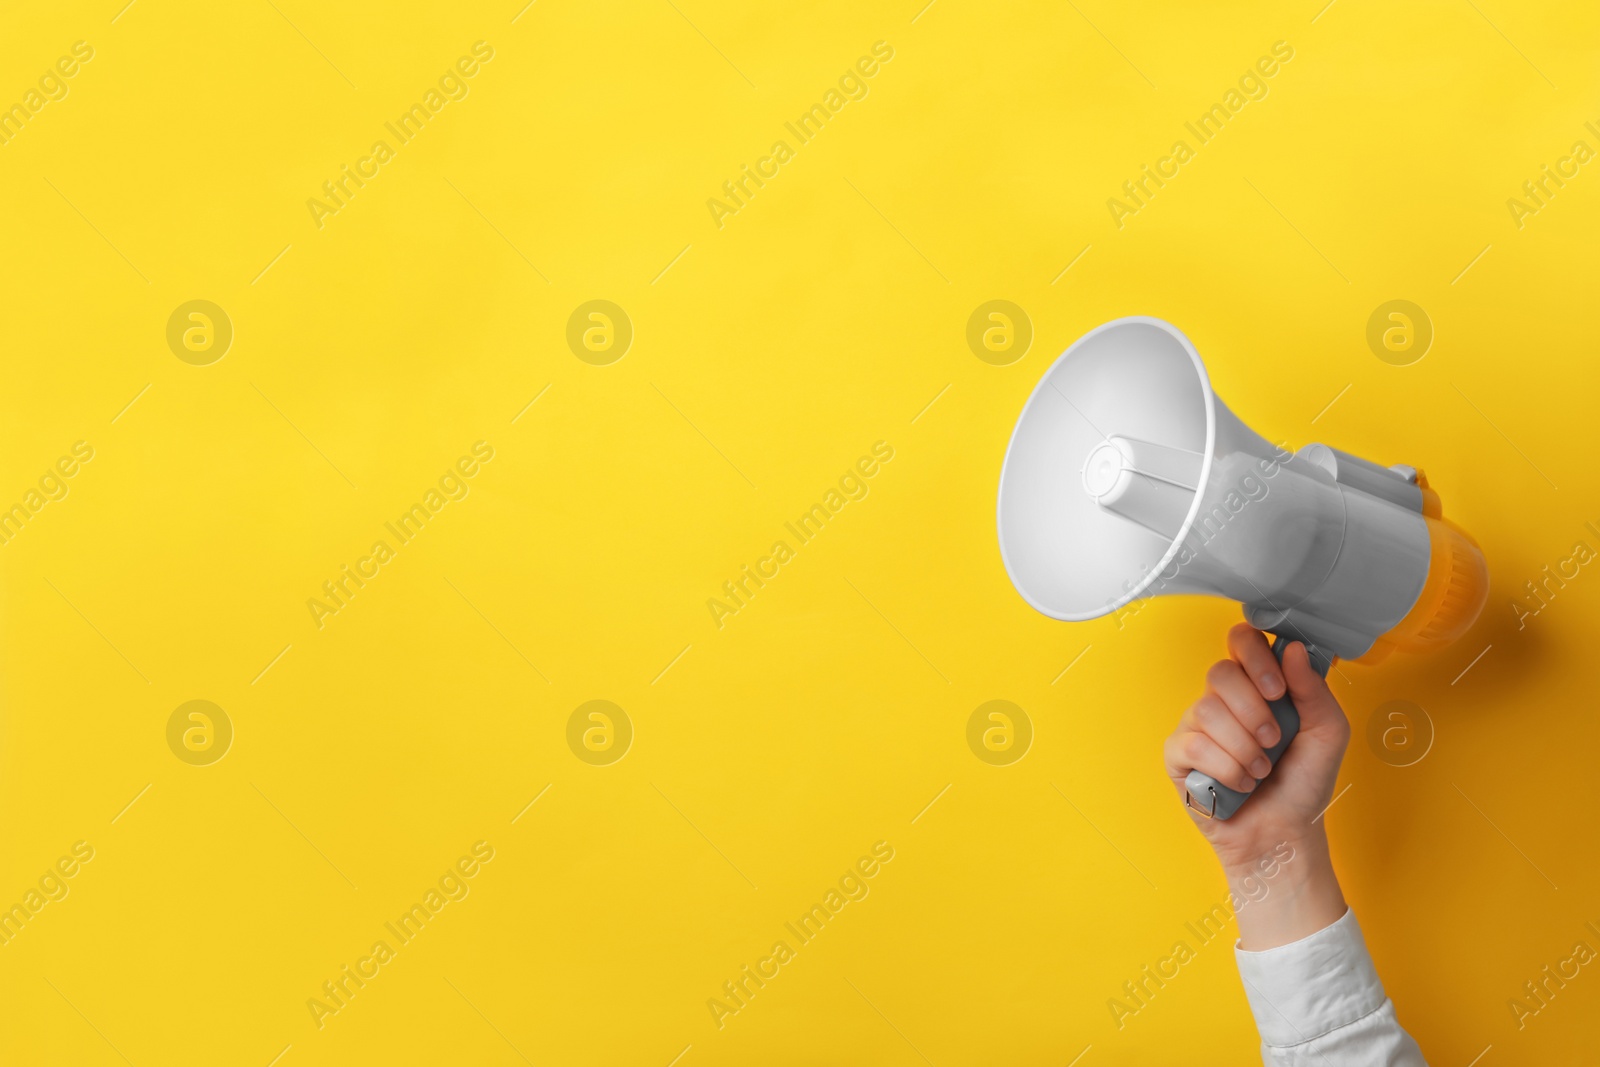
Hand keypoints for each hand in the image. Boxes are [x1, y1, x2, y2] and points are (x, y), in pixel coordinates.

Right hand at [1163, 624, 1349, 947]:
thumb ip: (1314, 689)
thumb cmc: (1304, 784)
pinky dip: (1225, 768)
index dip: (1255, 657)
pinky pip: (1193, 745)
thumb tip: (1293, 649)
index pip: (1241, 641)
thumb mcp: (1327, 733)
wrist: (1285, 833)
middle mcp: (1224, 700)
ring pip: (1207, 711)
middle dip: (1253, 710)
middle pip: (1220, 672)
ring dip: (1244, 748)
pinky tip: (1240, 783)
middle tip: (1273, 740)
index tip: (1276, 689)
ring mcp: (1197, 726)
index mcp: (1258, 686)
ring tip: (1260, 770)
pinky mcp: (1179, 755)